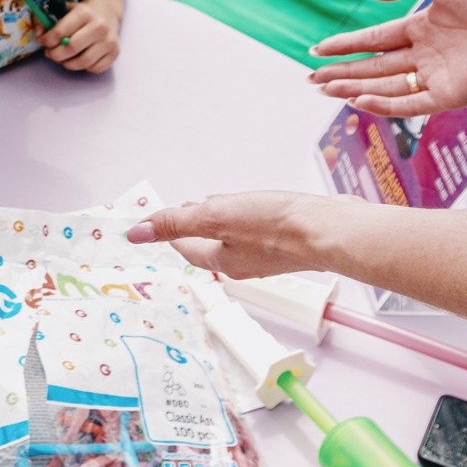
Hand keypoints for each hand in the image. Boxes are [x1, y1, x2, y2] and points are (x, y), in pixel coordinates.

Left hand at [40, 0, 118, 71]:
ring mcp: (109, 41)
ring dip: (67, 63)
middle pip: (71, 49)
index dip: (47, 40)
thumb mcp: (62, 9)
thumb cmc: (79, 15)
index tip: (44, 42)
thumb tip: (38, 33)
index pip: (60, 32)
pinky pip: (94, 68)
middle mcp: (99, 26)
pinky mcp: (114, 53)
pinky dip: (84, 67)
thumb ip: (44, 19)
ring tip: (63, 58)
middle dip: (55, 54)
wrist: (105, 15)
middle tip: (50, 53)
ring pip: (83, 62)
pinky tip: (79, 58)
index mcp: (84, 13)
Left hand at [125, 191, 346, 278]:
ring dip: (224, 222)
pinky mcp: (291, 242)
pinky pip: (262, 231)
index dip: (172, 232)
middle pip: (211, 245)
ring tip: (218, 204)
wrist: (332, 230)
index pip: (187, 247)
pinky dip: (250, 219)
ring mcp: (270, 254)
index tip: (163, 220)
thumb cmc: (277, 227)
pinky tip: (257, 207)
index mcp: (222, 260)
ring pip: (237, 238)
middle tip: (186, 209)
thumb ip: (175, 223)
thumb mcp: (215, 216)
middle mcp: (245, 262)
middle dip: (197, 227)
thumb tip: (135, 233)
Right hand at [307, 0, 466, 117]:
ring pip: (386, 87)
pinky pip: (410, 104)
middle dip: (342, 72)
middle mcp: (426, 55)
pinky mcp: (450, 96)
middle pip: (374, 67)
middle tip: (311, 78)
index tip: (316, 50)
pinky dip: (384, 104)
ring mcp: (437, 77)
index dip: (345, 46)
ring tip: (325, 89)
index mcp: (422, 29)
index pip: (375, 41)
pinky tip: (359, 99)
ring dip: (354, 88)